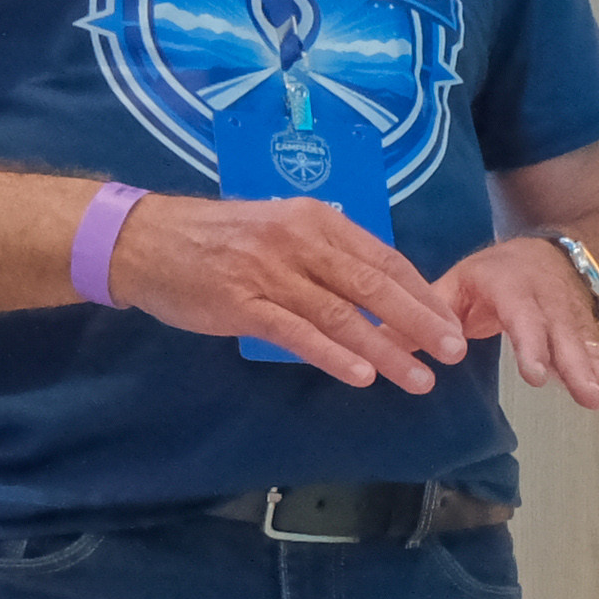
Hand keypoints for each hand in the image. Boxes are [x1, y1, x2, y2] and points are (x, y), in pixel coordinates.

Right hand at [104, 193, 472, 393]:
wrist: (144, 240)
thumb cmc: (217, 238)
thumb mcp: (278, 227)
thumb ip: (324, 251)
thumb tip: (375, 283)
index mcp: (315, 220)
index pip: (383, 258)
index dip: (421, 293)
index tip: (451, 321)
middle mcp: (299, 241)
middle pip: (373, 286)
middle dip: (419, 322)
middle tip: (454, 352)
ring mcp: (270, 273)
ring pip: (341, 315)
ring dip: (385, 350)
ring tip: (418, 378)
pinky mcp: (242, 304)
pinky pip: (297, 333)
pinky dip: (333, 356)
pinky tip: (361, 376)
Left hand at [440, 238, 598, 447]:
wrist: (548, 254)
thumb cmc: (495, 275)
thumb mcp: (457, 282)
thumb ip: (427, 315)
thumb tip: (384, 343)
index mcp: (516, 291)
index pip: (525, 317)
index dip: (533, 345)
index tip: (536, 375)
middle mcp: (554, 308)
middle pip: (570, 341)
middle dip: (583, 371)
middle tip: (593, 400)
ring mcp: (578, 329)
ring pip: (598, 358)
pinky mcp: (593, 348)